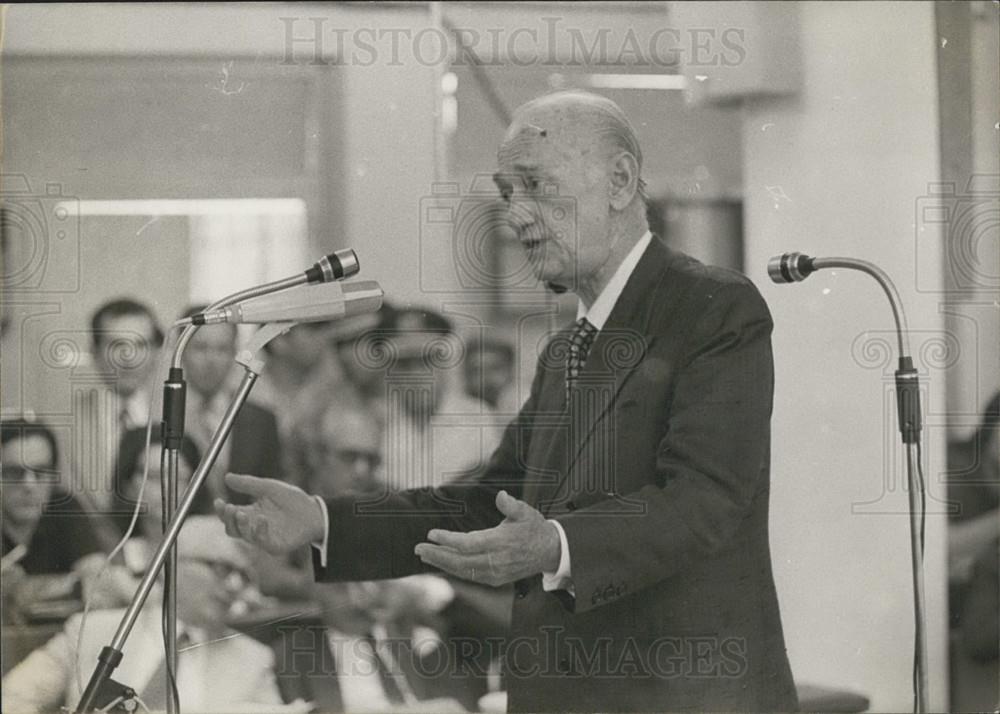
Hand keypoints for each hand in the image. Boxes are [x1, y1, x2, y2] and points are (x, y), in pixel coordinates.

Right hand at [214, 473, 324, 553]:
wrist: (315, 511)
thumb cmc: (293, 500)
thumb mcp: (270, 487)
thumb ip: (249, 484)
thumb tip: (227, 477)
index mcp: (251, 514)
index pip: (230, 515)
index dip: (221, 510)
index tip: (218, 501)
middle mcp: (254, 528)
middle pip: (232, 528)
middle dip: (227, 519)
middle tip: (229, 508)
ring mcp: (264, 538)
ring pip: (244, 536)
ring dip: (241, 525)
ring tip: (243, 513)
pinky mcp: (275, 546)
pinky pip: (262, 542)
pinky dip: (259, 532)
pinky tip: (262, 520)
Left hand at [414, 491, 560, 586]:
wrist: (550, 551)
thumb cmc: (534, 529)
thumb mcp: (525, 512)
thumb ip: (511, 505)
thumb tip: (501, 496)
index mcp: (500, 542)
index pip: (467, 544)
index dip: (447, 540)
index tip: (431, 533)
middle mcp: (496, 561)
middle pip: (460, 561)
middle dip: (437, 555)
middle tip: (418, 548)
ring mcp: (495, 573)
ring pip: (462, 571)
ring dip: (442, 563)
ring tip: (425, 555)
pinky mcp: (495, 579)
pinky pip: (470, 576)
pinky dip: (454, 570)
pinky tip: (442, 563)